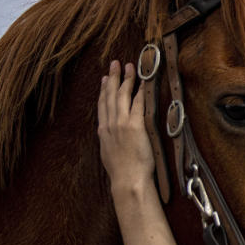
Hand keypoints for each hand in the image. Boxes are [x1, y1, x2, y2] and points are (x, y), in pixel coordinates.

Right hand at [97, 61, 153, 190]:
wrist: (127, 180)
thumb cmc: (122, 173)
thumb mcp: (109, 155)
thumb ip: (109, 142)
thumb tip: (108, 138)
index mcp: (103, 132)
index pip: (102, 106)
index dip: (103, 90)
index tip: (105, 79)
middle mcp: (110, 125)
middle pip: (110, 96)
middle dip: (113, 78)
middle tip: (115, 64)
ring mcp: (122, 124)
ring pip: (122, 96)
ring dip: (126, 79)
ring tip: (128, 67)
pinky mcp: (135, 126)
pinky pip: (138, 104)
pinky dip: (140, 92)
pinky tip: (142, 83)